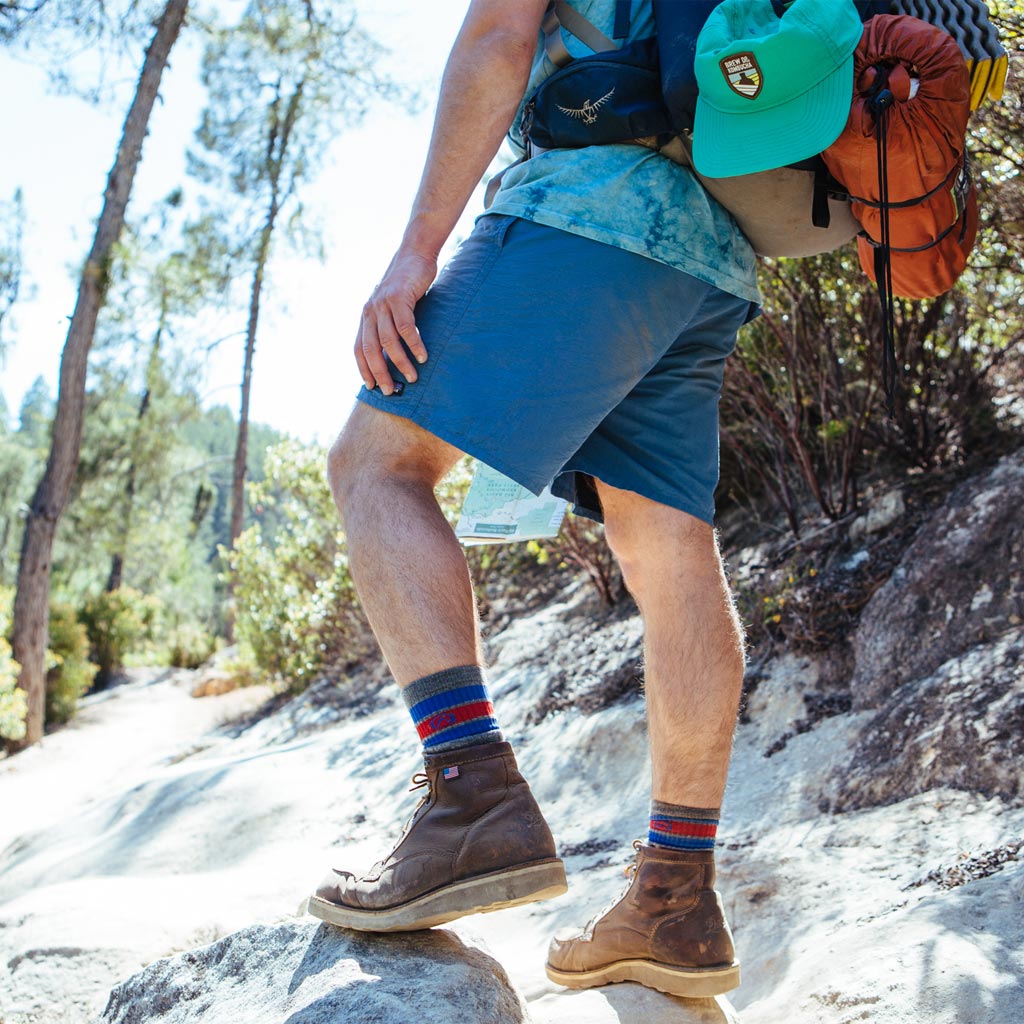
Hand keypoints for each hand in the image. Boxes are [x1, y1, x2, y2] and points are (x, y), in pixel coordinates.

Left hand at [355, 248, 437, 394]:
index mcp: (366, 316)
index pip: (359, 349)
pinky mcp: (399, 298)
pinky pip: (406, 327)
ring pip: (388, 341)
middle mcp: (370, 311)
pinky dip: (414, 344)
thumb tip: (394, 356)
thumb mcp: (392, 308)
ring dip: (400, 362)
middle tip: (390, 391)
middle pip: (371, 349)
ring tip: (412, 377)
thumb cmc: (407, 286)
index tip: (372, 387)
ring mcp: (383, 304)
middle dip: (380, 373)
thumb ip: (389, 326)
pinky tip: (423, 357)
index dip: (364, 369)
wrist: (414, 255)